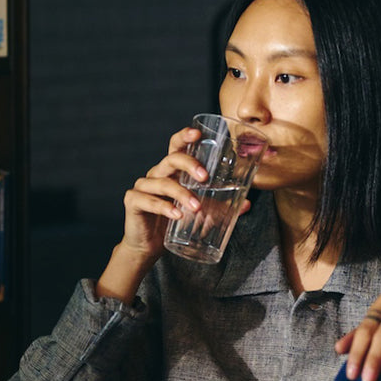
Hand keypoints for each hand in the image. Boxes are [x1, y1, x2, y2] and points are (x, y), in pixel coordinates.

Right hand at [119, 125, 210, 263]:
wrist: (148, 246)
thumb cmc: (173, 223)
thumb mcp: (199, 212)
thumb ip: (219, 206)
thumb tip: (247, 204)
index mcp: (171, 171)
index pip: (176, 146)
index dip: (184, 137)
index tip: (197, 134)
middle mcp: (156, 174)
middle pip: (171, 159)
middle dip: (189, 164)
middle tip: (204, 177)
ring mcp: (143, 186)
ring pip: (163, 183)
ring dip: (181, 193)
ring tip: (196, 207)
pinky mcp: (133, 202)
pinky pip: (148, 201)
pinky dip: (164, 207)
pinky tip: (177, 215)